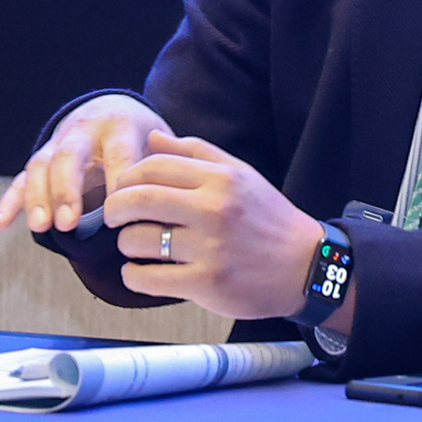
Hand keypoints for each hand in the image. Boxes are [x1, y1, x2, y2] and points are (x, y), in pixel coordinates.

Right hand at [0, 95, 169, 234]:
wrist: (114, 110)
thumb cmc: (144, 138)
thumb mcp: (161, 142)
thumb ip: (169, 163)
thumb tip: (175, 196)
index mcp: (121, 126)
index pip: (119, 152)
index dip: (118, 178)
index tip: (120, 208)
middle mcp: (85, 131)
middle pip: (71, 155)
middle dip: (68, 189)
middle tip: (70, 224)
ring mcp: (58, 145)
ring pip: (41, 166)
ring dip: (38, 197)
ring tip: (43, 228)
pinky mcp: (40, 160)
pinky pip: (19, 179)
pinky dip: (9, 202)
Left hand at [98, 132, 327, 323]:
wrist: (307, 266)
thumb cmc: (269, 219)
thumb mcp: (241, 175)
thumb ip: (196, 153)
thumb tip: (151, 138)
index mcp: (222, 179)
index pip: (154, 166)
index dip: (128, 177)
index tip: (124, 190)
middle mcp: (216, 210)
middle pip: (138, 199)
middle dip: (114, 208)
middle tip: (114, 216)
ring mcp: (211, 249)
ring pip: (137, 240)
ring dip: (125, 243)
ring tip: (135, 245)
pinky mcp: (207, 284)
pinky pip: (147, 279)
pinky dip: (133, 276)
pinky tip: (140, 272)